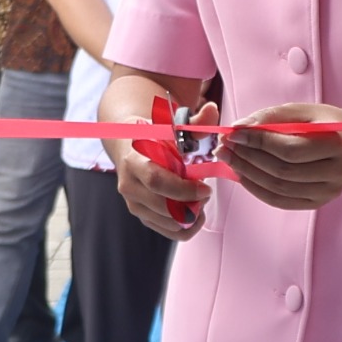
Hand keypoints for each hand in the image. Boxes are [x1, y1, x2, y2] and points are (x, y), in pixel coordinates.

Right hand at [113, 100, 218, 239]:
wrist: (129, 145)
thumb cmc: (155, 136)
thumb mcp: (172, 127)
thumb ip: (194, 122)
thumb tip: (212, 109)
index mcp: (134, 160)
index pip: (157, 182)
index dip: (184, 189)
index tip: (206, 188)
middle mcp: (129, 185)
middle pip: (163, 207)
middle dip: (191, 205)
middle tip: (206, 194)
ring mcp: (133, 203)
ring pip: (167, 223)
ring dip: (191, 216)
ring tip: (200, 200)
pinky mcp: (141, 215)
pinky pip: (168, 231)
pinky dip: (186, 227)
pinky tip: (195, 211)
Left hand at [221, 102, 341, 211]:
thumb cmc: (328, 124)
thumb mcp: (304, 111)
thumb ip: (272, 117)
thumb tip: (239, 128)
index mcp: (337, 144)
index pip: (290, 149)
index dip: (258, 142)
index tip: (233, 134)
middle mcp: (337, 173)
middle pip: (283, 172)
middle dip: (248, 159)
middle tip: (225, 147)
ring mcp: (329, 192)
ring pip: (279, 189)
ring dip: (248, 175)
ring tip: (230, 160)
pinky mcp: (319, 203)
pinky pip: (282, 202)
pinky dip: (258, 190)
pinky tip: (243, 176)